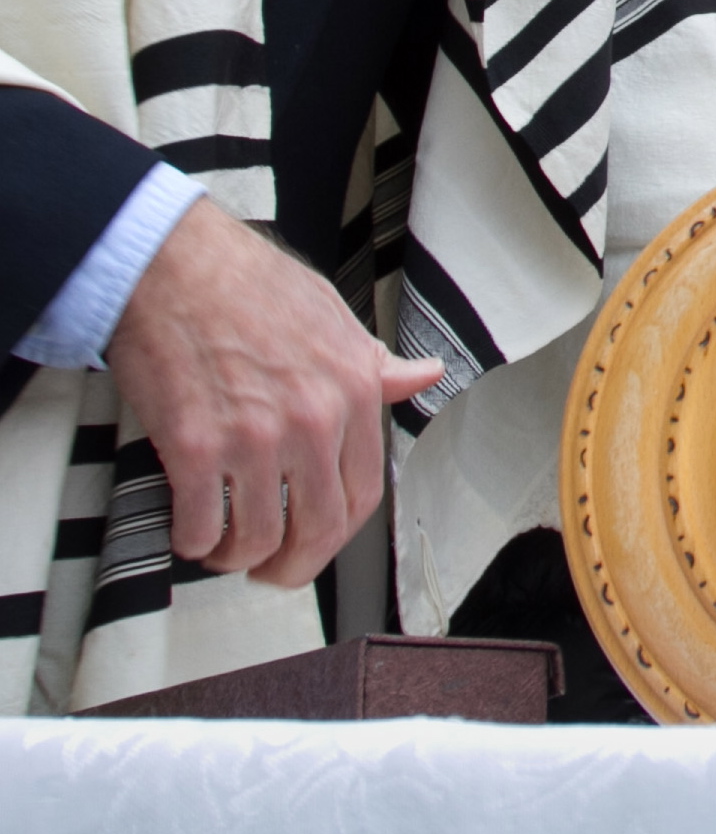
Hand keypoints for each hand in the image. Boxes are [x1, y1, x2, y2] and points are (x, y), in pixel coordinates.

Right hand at [102, 199, 444, 587]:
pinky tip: (191, 529)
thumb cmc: (248, 283)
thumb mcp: (333, 316)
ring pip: (256, 539)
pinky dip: (194, 542)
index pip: (364, 493)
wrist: (174, 265)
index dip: (339, 532)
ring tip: (225, 547)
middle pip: (316, 529)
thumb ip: (375, 363)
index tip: (319, 540)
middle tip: (271, 569)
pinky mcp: (192, 446)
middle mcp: (311, 421)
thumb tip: (423, 376)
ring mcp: (252, 437)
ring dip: (237, 556)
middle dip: (293, 565)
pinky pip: (200, 526)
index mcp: (352, 390)